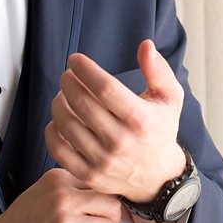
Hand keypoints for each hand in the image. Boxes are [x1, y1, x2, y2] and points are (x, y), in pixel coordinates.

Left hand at [45, 39, 186, 202]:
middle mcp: (121, 142)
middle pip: (82, 104)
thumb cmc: (160, 129)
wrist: (157, 176)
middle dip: (68, 83)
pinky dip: (52, 130)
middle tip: (67, 76)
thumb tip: (145, 45)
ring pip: (66, 124)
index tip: (75, 59)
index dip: (85, 70)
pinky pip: (58, 149)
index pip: (105, 88)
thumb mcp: (170, 98)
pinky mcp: (88, 174)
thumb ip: (158, 70)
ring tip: (63, 95)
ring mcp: (103, 161)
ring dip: (59, 103)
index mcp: (142, 120)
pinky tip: (59, 119)